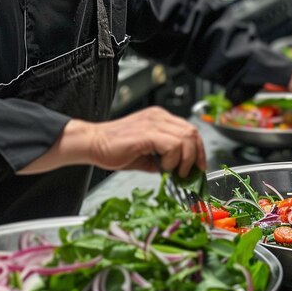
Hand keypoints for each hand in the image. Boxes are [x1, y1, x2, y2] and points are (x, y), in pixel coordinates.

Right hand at [19, 106, 206, 177]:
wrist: (92, 144)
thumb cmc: (114, 149)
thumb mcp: (146, 155)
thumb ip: (163, 158)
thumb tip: (179, 171)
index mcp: (160, 118)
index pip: (190, 130)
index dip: (199, 149)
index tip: (199, 167)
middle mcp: (159, 117)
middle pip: (192, 132)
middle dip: (196, 156)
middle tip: (189, 173)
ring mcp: (153, 122)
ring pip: (186, 138)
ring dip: (184, 159)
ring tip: (171, 170)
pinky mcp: (146, 132)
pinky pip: (172, 145)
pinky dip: (172, 159)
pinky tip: (162, 166)